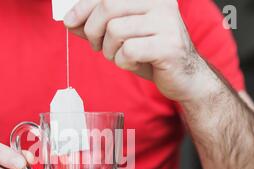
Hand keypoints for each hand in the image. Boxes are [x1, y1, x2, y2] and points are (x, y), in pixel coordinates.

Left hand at [64, 0, 208, 101]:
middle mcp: (160, 2)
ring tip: (121, 56)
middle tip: (96, 46)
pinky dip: (124, 62)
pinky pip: (128, 51)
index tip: (69, 21)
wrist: (184, 76)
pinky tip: (135, 63)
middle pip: (108, 7)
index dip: (83, 6)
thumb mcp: (121, 35)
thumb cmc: (150, 53)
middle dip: (93, 30)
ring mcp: (167, 22)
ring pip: (116, 30)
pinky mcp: (169, 46)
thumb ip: (97, 25)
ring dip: (110, 50)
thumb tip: (69, 20)